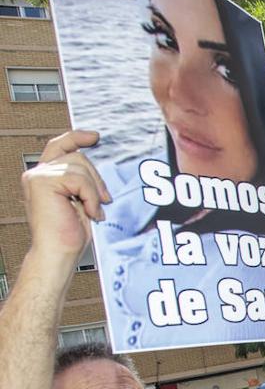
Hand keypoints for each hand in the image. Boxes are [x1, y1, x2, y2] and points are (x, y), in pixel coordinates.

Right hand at [22, 131, 110, 262]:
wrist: (57, 252)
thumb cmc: (68, 235)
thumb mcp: (80, 201)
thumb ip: (82, 182)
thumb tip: (96, 171)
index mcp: (45, 177)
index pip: (60, 146)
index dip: (77, 137)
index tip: (95, 136)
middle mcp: (37, 173)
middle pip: (77, 156)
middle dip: (96, 178)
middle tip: (104, 201)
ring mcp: (37, 176)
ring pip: (80, 167)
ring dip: (94, 191)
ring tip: (92, 210)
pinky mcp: (42, 182)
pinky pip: (80, 179)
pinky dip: (90, 196)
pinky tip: (88, 212)